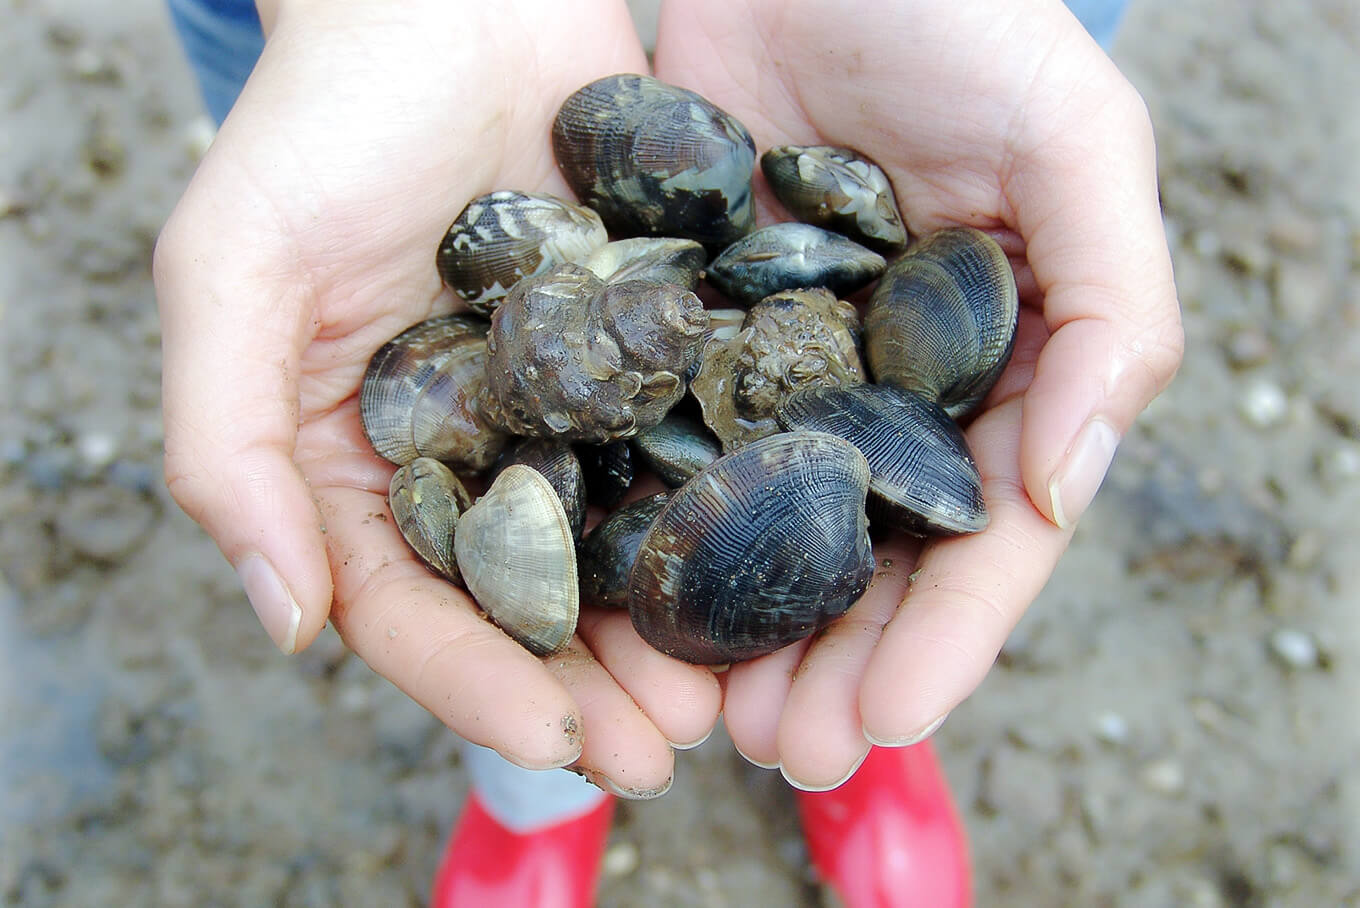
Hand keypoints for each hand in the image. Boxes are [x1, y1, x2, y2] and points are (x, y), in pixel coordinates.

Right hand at [154, 0, 720, 795]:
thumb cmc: (324, 124)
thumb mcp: (235, 275)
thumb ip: (230, 447)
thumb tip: (283, 623)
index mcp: (362, 464)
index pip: (411, 608)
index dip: (476, 686)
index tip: (556, 742)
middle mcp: (468, 453)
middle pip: (529, 604)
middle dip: (590, 688)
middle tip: (665, 752)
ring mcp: (562, 408)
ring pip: (618, 548)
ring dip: (667, 630)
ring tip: (730, 696)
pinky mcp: (641, 351)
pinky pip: (683, 449)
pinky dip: (722, 514)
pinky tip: (773, 565)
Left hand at [653, 0, 1183, 787]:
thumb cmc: (962, 17)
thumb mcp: (1076, 139)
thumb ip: (1110, 306)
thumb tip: (1065, 490)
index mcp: (1002, 369)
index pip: (986, 534)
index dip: (949, 638)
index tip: (885, 724)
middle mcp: (895, 388)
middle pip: (873, 559)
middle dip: (835, 665)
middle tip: (779, 753)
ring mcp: (789, 368)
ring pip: (769, 529)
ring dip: (742, 630)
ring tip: (701, 717)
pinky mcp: (694, 332)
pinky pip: (673, 445)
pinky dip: (658, 528)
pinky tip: (624, 599)